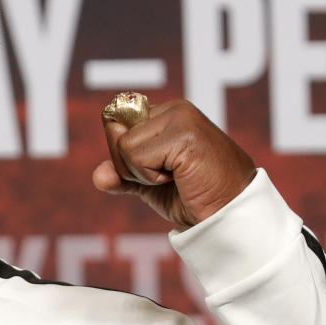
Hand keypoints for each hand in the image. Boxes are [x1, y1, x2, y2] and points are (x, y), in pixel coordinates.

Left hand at [92, 99, 255, 228]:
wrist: (226, 216)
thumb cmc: (195, 198)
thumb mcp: (151, 185)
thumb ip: (123, 175)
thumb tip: (98, 175)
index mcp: (166, 113)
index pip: (115, 123)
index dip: (124, 156)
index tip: (159, 170)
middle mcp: (174, 108)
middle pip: (115, 133)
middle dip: (132, 166)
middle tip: (169, 176)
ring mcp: (181, 117)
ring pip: (124, 146)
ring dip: (143, 173)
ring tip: (177, 176)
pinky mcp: (184, 134)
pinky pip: (137, 158)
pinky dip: (152, 177)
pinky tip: (181, 177)